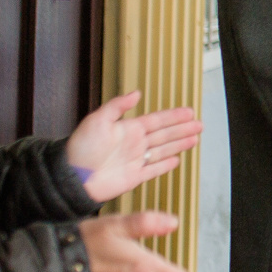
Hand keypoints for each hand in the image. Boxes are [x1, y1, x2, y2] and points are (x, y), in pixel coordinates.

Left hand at [66, 91, 201, 203]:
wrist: (72, 177)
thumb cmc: (81, 147)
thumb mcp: (97, 120)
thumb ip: (117, 106)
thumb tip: (136, 93)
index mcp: (128, 129)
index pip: (157, 120)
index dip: (174, 116)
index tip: (189, 111)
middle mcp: (134, 144)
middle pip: (165, 135)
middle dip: (183, 129)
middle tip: (199, 124)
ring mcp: (135, 161)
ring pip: (163, 151)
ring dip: (179, 145)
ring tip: (195, 139)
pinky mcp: (134, 177)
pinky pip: (153, 170)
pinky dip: (165, 165)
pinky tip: (176, 160)